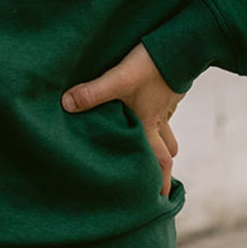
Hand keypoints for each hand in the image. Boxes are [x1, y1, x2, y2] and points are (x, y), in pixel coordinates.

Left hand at [62, 43, 182, 196]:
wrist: (180, 45)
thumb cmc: (150, 66)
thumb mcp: (117, 79)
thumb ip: (92, 93)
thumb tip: (66, 105)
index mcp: (149, 126)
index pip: (159, 163)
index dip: (160, 183)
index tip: (161, 202)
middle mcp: (160, 120)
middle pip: (165, 152)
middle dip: (161, 167)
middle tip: (155, 180)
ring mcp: (166, 106)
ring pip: (165, 132)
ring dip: (160, 142)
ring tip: (148, 148)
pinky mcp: (167, 92)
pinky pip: (163, 113)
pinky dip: (157, 119)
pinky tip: (144, 112)